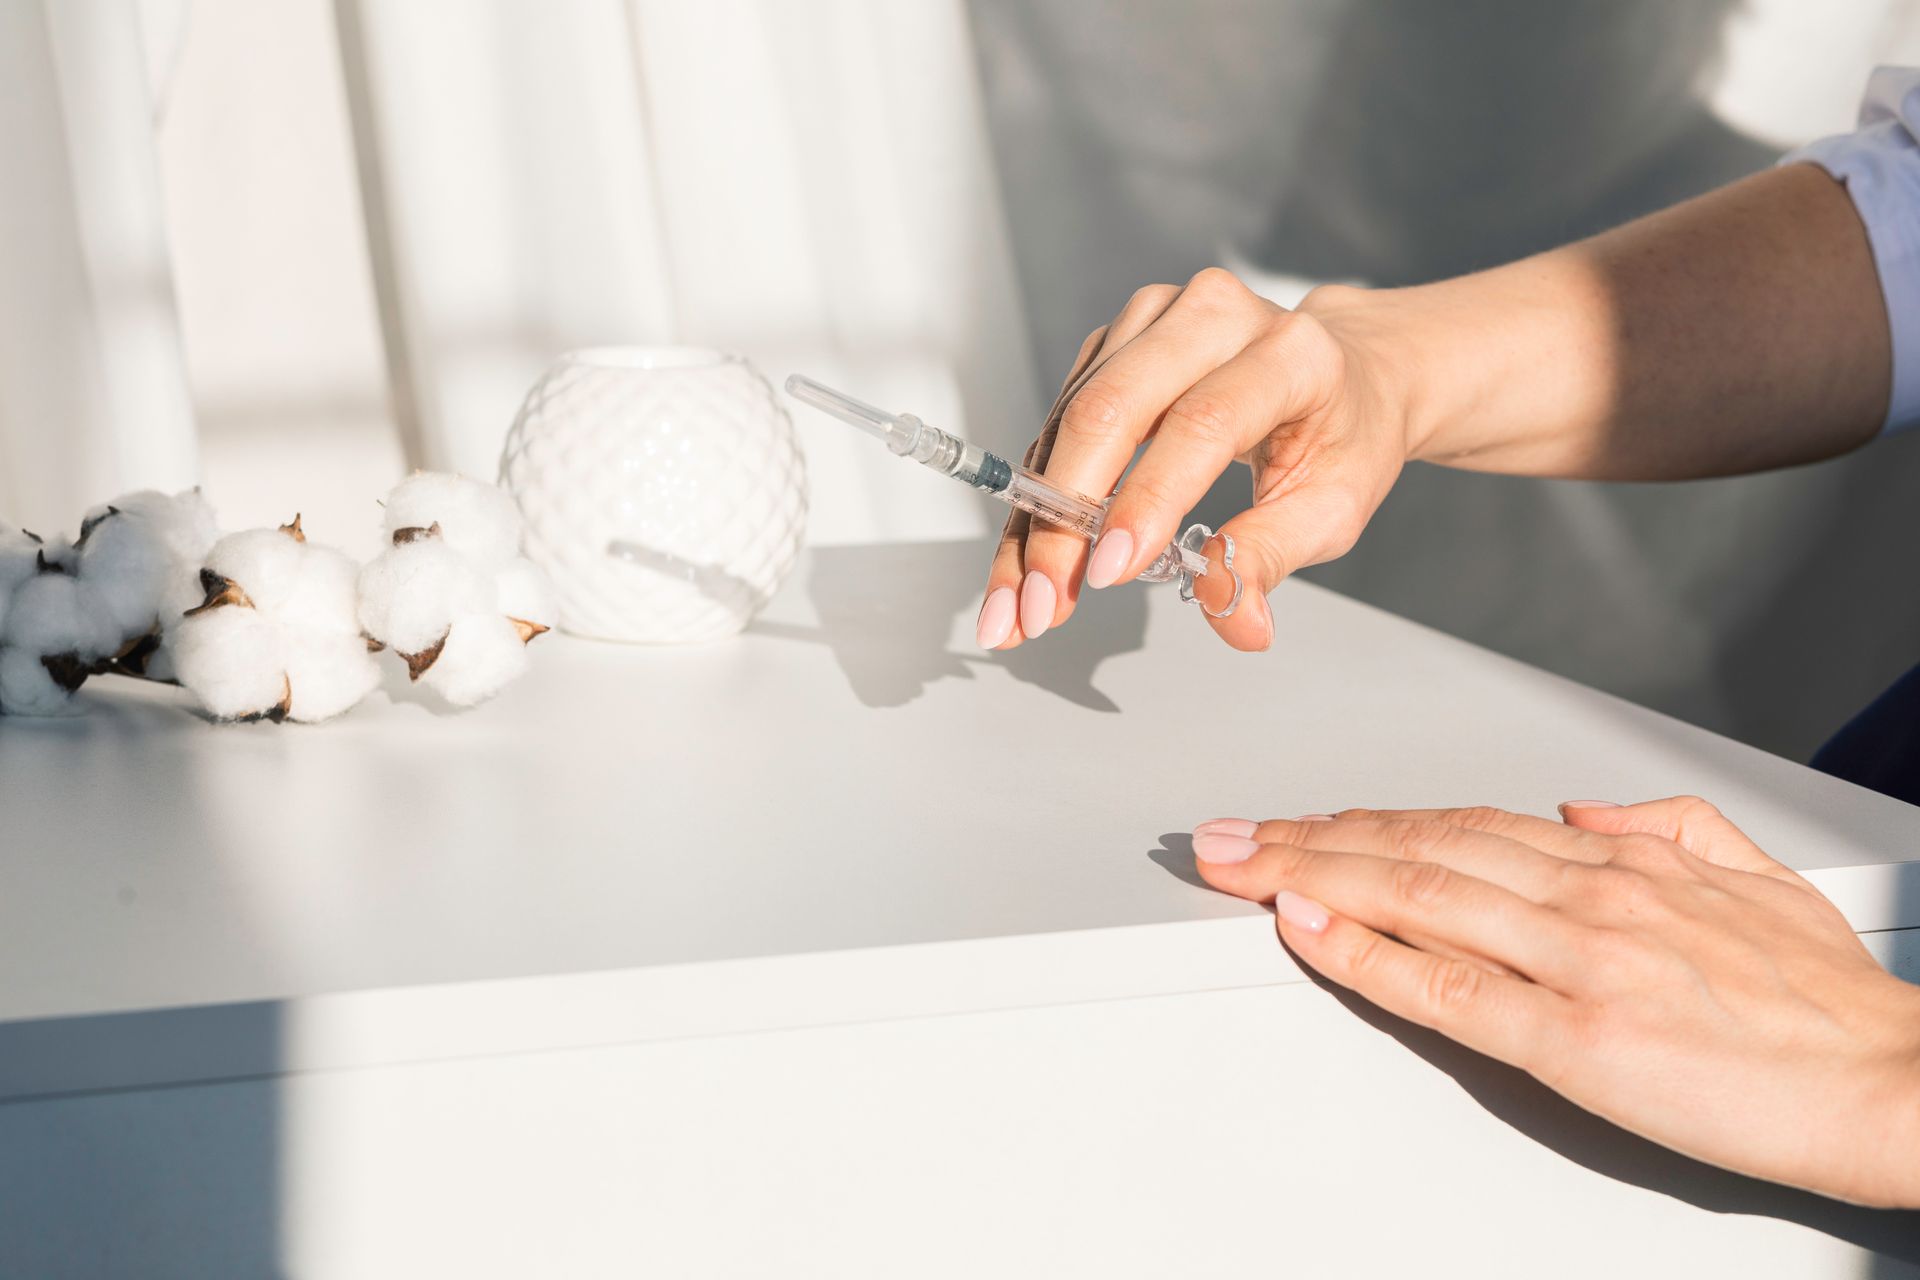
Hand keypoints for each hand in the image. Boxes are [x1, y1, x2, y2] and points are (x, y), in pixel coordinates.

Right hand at [975, 270, 1409, 652]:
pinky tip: (1029, 558)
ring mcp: (1155, 320)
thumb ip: (1273, 557)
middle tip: (1043, 602)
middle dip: (1065, 518)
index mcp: (1290, 351)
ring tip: (1024, 599)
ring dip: (1036, 519)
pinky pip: (1058, 423)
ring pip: (1069, 419)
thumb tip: (1235, 622)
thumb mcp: (1334, 507)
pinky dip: (1037, 499)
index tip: (1108, 572)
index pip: (1202, 420)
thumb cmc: (1343, 434)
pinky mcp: (1113, 343)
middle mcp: (1214, 315)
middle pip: (1112, 409)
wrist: (1345, 370)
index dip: (1147, 498)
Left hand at [1188, 797, 1919, 1206]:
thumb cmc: (1826, 999)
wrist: (1894, 1083)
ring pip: (1418, 899)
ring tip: (1239, 866)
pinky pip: (1451, 990)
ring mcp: (1581, 961)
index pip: (1462, 825)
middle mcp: (1591, 894)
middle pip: (1418, 850)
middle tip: (1227, 836)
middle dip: (1308, 839)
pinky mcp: (1581, 1037)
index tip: (1301, 823)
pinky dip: (1368, 955)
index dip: (1367, 823)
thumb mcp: (1756, 875)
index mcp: (1623, 860)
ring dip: (1312, 877)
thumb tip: (1582, 807)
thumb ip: (1668, 825)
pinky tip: (1311, 932)